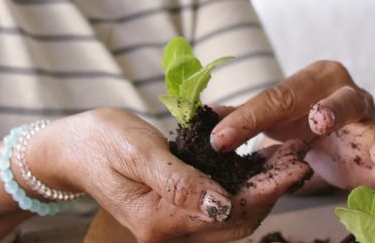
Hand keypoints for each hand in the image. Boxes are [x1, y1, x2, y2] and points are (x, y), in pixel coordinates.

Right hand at [46, 108, 311, 241]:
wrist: (73, 147)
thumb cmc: (102, 142)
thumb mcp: (139, 152)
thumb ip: (179, 182)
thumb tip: (221, 207)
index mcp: (160, 222)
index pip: (229, 213)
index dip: (267, 191)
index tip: (295, 167)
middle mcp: (170, 233)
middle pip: (238, 221)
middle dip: (272, 191)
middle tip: (300, 158)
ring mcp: (174, 226)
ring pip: (234, 217)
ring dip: (263, 189)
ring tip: (289, 158)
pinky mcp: (178, 213)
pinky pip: (221, 206)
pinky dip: (245, 186)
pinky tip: (262, 162)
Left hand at [211, 60, 374, 190]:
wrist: (334, 137)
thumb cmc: (300, 121)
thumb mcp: (271, 117)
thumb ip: (240, 118)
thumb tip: (200, 117)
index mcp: (315, 80)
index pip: (280, 96)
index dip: (251, 117)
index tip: (222, 138)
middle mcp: (351, 97)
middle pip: (345, 98)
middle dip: (333, 109)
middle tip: (318, 121)